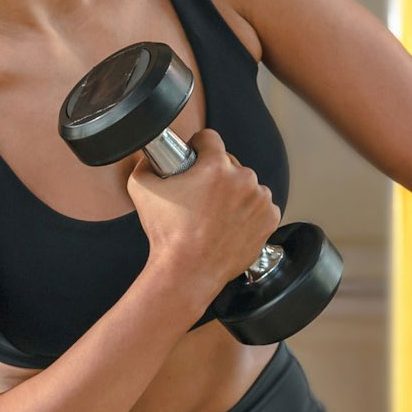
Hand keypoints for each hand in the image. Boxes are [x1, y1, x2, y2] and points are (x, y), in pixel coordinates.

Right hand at [126, 128, 280, 301]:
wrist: (187, 273)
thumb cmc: (168, 235)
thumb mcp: (142, 189)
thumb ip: (145, 164)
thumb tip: (148, 157)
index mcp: (216, 166)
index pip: (210, 138)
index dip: (198, 147)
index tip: (194, 158)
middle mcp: (243, 179)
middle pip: (229, 163)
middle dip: (216, 175)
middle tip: (201, 196)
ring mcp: (259, 200)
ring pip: (247, 185)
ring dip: (235, 193)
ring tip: (216, 213)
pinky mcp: (269, 219)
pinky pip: (261, 206)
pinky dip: (250, 212)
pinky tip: (231, 224)